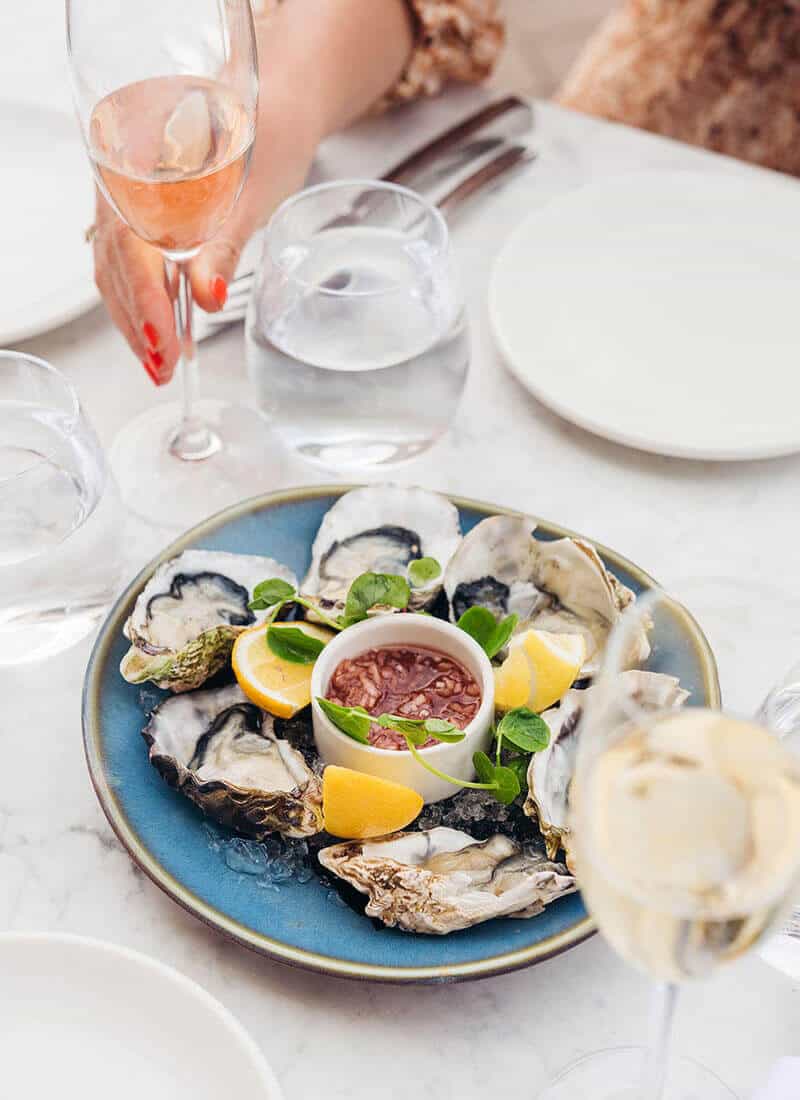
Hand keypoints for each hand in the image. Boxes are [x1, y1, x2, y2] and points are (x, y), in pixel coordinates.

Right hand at [93, 89, 321, 384]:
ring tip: (161, 365)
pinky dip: (143, 301)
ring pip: (116, 269)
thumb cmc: (269, 132)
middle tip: (164, 370)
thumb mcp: (253, 192)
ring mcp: (126, 196)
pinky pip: (128, 262)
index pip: (129, 248)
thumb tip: (208, 295)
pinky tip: (161, 333)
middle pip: (115, 265)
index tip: (163, 345)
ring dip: (137, 321)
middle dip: (138, 324)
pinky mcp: (140, 212)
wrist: (277, 99)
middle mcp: (122, 180)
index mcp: (139, 163)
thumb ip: (223, 243)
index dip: (145, 303)